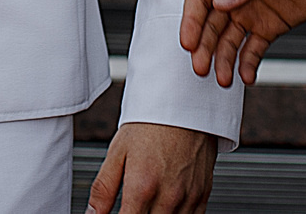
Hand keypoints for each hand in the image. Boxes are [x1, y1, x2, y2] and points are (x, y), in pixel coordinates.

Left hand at [86, 122, 215, 213]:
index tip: (119, 213)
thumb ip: (103, 189)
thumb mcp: (117, 152)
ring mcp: (188, 198)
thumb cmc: (150, 124)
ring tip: (148, 204)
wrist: (184, 103)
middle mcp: (168, 197)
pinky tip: (166, 206)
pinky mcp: (203, 195)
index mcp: (142, 187)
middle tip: (133, 205)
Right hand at [180, 0, 305, 88]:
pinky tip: (246, 76)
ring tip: (224, 79)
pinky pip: (253, 49)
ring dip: (223, 59)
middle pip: (211, 23)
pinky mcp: (271, 26)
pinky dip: (247, 63)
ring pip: (229, 40)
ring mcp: (254, 10)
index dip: (192, 20)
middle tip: (201, 68)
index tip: (189, 43)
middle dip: (204, 47)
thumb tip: (220, 3)